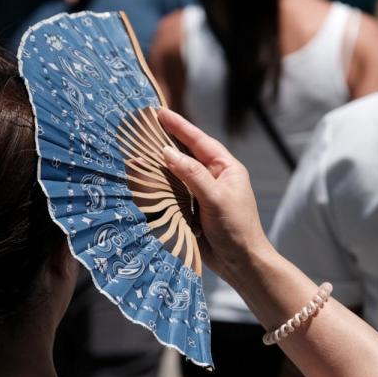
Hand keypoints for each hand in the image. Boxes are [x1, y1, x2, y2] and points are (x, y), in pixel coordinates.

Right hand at [157, 108, 271, 280]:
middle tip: (142, 128)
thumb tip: (167, 153)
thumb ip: (192, 174)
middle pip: (185, 154)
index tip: (159, 112)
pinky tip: (143, 182)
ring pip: (176, 174)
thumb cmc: (236, 229)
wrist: (241, 264)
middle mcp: (213, 178)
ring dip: (158, 166)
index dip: (179, 126)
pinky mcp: (191, 211)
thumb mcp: (216, 198)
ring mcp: (201, 195)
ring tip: (136, 153)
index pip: (199, 141)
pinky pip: (172, 194)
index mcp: (225, 168)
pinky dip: (158, 187)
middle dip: (165, 141)